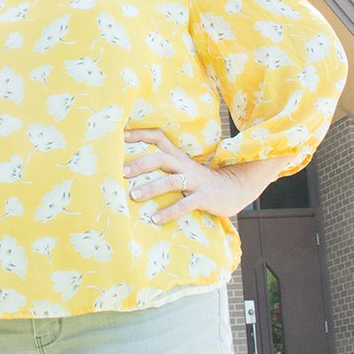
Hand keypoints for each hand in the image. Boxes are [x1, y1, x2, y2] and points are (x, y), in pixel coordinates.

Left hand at [122, 128, 293, 224]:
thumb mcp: (182, 168)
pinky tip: (155, 219)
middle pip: (160, 158)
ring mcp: (195, 181)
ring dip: (151, 188)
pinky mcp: (203, 198)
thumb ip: (163, 166)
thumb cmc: (199, 181)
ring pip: (171, 181)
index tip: (120, 136)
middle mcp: (185, 165)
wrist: (234, 189)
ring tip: (134, 196)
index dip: (140, 134)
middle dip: (140, 164)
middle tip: (121, 171)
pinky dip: (169, 212)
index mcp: (178, 156)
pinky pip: (184, 205)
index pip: (158, 137)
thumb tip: (129, 168)